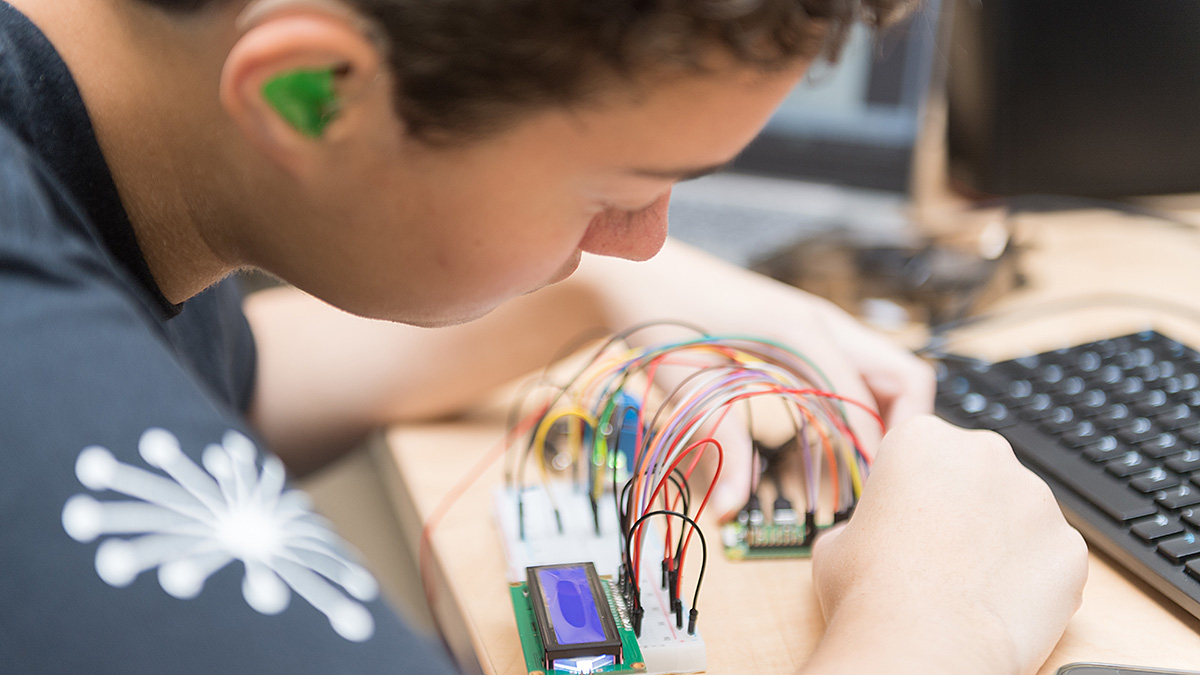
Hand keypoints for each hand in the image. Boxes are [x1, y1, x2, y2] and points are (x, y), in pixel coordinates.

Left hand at [574, 239, 934, 518]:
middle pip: (904, 375)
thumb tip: (732, 505)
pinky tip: (832, 440)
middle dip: (904, 431)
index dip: (872, 449)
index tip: (860, 494)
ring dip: (886, 420)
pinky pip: (857, 370)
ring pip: (887, 372)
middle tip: (876, 481)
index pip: (868, 395)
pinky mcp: (806, 331)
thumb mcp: (685, 381)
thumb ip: (718, 440)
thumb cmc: (657, 311)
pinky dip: (862, 406)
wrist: (639, 266)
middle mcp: (820, 322)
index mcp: (799, 330)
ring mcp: (817, 323)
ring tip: (857, 469)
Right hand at [805, 416, 1087, 674]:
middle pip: (976, 474)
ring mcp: (1036, 497)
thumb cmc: (871, 591)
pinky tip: (999, 603)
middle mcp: (983, 453)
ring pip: (1018, 513)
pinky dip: (1032, 577)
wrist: (923, 643)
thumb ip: (861, 523)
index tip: (907, 518)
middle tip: (938, 553)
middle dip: (963, 506)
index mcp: (921, 438)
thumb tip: (871, 535)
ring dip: (1000, 540)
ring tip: (968, 585)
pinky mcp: (1070, 545)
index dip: (912, 489)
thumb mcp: (835, 541)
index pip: (922, 452)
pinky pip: (1050, 555)